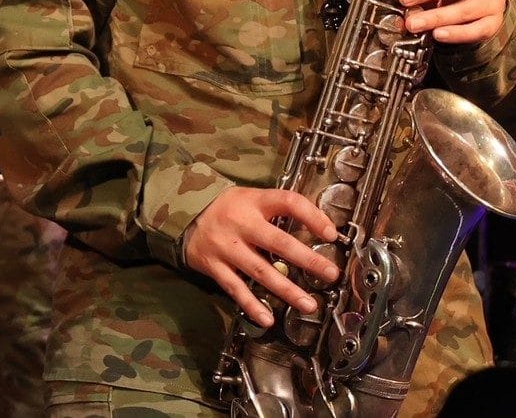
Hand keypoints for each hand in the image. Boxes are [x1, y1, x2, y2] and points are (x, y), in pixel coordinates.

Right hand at [183, 187, 340, 326]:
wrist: (184, 214)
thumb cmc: (228, 208)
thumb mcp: (253, 197)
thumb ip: (280, 209)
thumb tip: (320, 226)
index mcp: (254, 202)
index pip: (288, 202)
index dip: (312, 216)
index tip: (331, 233)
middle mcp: (241, 224)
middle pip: (278, 242)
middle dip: (307, 260)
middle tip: (330, 274)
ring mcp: (227, 247)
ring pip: (260, 270)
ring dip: (287, 290)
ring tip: (308, 304)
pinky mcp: (214, 266)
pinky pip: (236, 288)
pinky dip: (252, 305)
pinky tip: (268, 319)